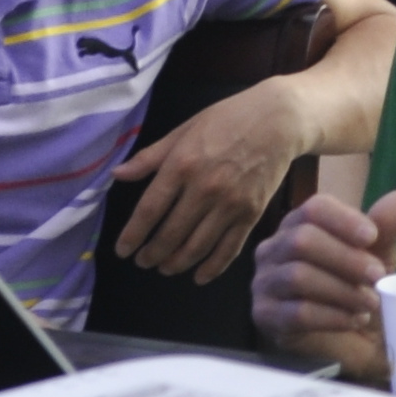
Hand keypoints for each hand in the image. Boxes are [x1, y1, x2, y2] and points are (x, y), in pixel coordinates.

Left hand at [108, 79, 310, 280]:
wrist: (278, 120)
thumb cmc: (226, 120)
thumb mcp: (183, 130)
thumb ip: (150, 157)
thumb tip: (117, 175)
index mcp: (182, 165)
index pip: (150, 210)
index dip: (132, 235)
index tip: (122, 250)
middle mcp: (204, 189)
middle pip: (171, 234)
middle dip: (152, 254)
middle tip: (143, 262)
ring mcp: (230, 204)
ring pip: (197, 246)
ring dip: (176, 263)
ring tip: (164, 268)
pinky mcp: (251, 214)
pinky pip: (229, 249)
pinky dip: (212, 267)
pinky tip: (199, 277)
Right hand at [249, 190, 395, 382]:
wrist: (354, 341)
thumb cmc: (358, 288)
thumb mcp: (377, 256)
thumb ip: (386, 228)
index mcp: (299, 225)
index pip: (314, 209)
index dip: (344, 220)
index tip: (372, 237)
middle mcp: (274, 249)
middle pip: (303, 240)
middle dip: (346, 259)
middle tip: (377, 277)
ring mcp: (264, 283)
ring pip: (298, 277)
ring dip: (342, 290)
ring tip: (370, 303)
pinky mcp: (266, 316)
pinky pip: (297, 312)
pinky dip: (332, 316)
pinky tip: (354, 320)